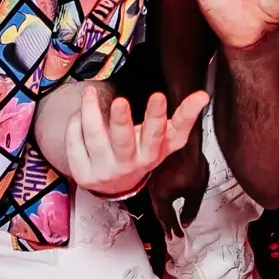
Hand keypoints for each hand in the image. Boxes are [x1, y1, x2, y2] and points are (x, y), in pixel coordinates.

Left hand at [64, 86, 208, 199]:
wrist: (115, 185)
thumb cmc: (142, 151)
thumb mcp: (164, 139)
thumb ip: (183, 118)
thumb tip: (203, 95)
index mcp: (153, 153)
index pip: (160, 136)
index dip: (159, 117)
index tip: (159, 95)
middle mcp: (130, 163)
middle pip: (125, 142)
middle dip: (122, 121)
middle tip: (120, 101)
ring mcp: (106, 169)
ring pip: (95, 138)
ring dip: (90, 113)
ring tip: (90, 93)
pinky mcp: (84, 172)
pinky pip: (75, 142)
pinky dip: (76, 124)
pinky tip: (80, 114)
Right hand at [149, 132, 211, 235]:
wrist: (183, 141)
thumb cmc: (191, 165)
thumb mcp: (196, 192)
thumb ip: (191, 210)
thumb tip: (186, 222)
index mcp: (160, 196)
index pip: (166, 218)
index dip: (173, 229)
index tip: (177, 237)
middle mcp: (151, 190)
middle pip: (158, 211)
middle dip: (166, 223)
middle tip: (172, 234)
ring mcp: (150, 181)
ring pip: (155, 202)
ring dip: (163, 212)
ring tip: (170, 221)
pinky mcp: (152, 173)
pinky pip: (155, 192)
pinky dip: (162, 201)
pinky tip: (166, 202)